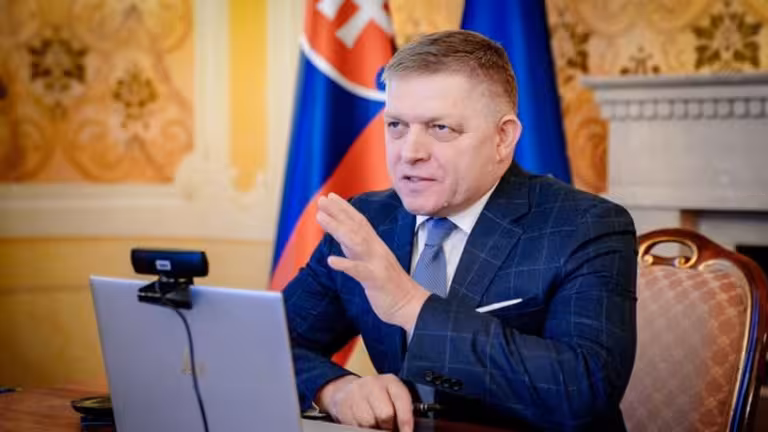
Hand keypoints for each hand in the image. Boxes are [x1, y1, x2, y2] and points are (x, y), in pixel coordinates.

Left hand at [316, 193, 428, 329]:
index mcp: (376, 246)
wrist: (412, 306)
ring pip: (355, 242)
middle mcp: (377, 250)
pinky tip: (332, 260)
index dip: (344, 209)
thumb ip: (358, 250)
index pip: (359, 222)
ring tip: (320, 217)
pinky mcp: (376, 281)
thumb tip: (342, 237)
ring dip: (337, 228)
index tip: (330, 197)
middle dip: (338, 212)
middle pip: (356, 227)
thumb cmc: (390, 286)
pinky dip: (346, 265)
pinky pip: (359, 271)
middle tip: (322, 200)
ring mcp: (377, 264)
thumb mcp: (372, 263)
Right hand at [317, 374, 413, 430]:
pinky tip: (362, 422)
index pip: (401, 400)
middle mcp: (373, 384)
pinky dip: (361, 428)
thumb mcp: (392, 395)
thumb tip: (406, 428)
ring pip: (369, 422)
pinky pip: (355, 425)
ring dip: (373, 428)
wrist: (347, 389)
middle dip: (388, 426)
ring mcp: (357, 393)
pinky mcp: (344, 405)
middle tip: (388, 427)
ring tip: (375, 424)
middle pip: (385, 414)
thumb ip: (401, 409)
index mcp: (390, 382)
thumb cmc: (376, 395)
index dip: (405, 420)